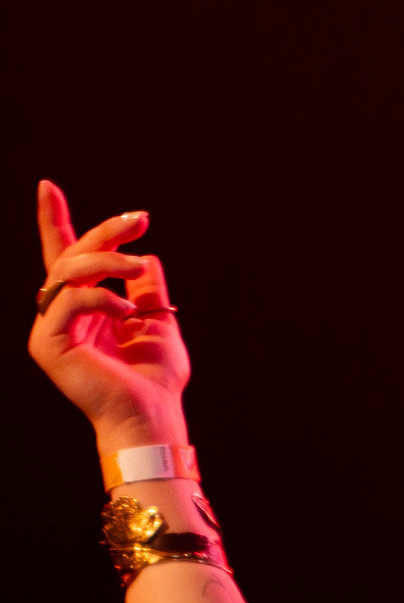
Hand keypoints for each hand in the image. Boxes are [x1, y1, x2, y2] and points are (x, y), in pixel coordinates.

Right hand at [29, 179, 190, 437]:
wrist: (152, 416)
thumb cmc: (155, 378)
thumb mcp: (157, 320)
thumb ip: (145, 289)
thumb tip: (147, 257)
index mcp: (82, 310)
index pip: (65, 258)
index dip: (55, 222)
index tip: (47, 186)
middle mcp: (60, 316)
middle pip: (70, 256)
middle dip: (104, 231)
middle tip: (140, 219)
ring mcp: (50, 330)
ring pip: (68, 271)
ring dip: (108, 260)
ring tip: (138, 266)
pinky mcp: (48, 345)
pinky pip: (69, 301)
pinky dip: (100, 297)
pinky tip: (125, 311)